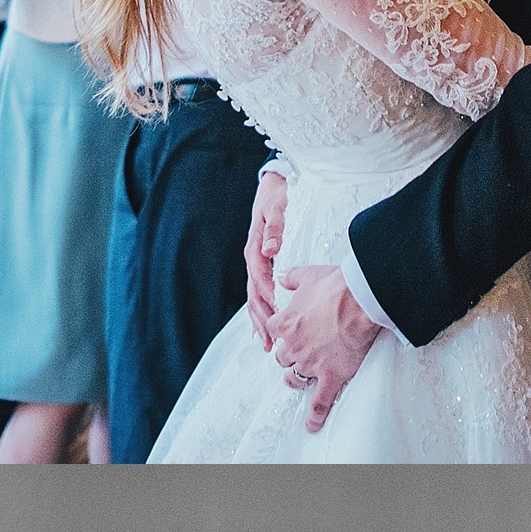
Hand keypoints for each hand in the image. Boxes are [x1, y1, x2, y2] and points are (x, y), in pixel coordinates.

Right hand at [245, 166, 288, 347]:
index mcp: (256, 247)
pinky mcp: (261, 268)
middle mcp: (254, 258)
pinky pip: (258, 295)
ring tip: (267, 343)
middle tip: (271, 339)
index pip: (259, 275)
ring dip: (260, 322)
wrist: (273, 188)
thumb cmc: (277, 197)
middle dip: (261, 318)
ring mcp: (256, 265)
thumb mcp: (276, 207)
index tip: (276, 310)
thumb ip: (274, 228)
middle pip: (253, 294)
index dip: (266, 293)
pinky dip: (261, 313)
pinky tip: (265, 331)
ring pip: (254, 299)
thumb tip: (270, 249)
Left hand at [268, 264, 382, 427]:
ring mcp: (311, 364)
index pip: (273, 331)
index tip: (284, 331)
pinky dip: (315, 415)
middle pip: (283, 357)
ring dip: (295, 378)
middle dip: (289, 354)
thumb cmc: (337, 286)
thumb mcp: (308, 275)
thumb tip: (283, 277)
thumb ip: (292, 278)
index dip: (279, 331)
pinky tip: (312, 425)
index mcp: (285, 323)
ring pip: (295, 377)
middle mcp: (294, 346)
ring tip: (299, 379)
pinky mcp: (331, 376)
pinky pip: (320, 401)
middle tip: (299, 351)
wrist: (359, 300)